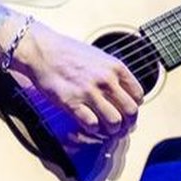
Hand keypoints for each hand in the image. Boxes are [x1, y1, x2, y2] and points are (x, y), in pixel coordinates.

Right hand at [11, 18, 143, 137]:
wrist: (42, 50)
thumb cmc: (68, 52)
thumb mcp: (98, 56)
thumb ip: (112, 74)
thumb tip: (122, 93)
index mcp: (115, 67)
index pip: (138, 95)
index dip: (134, 107)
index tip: (126, 112)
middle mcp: (106, 79)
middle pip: (130, 112)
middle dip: (127, 124)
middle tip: (120, 127)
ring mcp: (89, 91)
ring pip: (114, 122)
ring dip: (111, 130)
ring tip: (105, 130)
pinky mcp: (72, 102)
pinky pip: (92, 125)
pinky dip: (93, 130)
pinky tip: (89, 126)